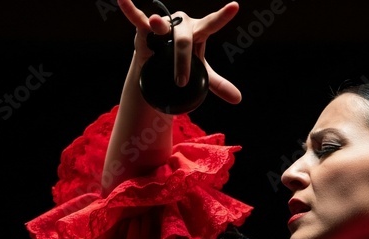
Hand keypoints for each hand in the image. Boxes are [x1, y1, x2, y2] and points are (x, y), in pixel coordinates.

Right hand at [119, 0, 241, 103]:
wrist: (161, 60)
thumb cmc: (184, 61)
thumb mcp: (202, 72)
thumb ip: (218, 84)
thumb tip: (238, 99)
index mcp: (199, 30)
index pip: (213, 24)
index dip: (223, 16)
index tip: (234, 6)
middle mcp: (182, 23)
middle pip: (183, 40)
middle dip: (183, 61)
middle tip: (181, 82)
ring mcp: (164, 24)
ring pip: (162, 30)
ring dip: (159, 28)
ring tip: (156, 25)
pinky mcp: (145, 27)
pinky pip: (137, 18)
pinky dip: (130, 9)